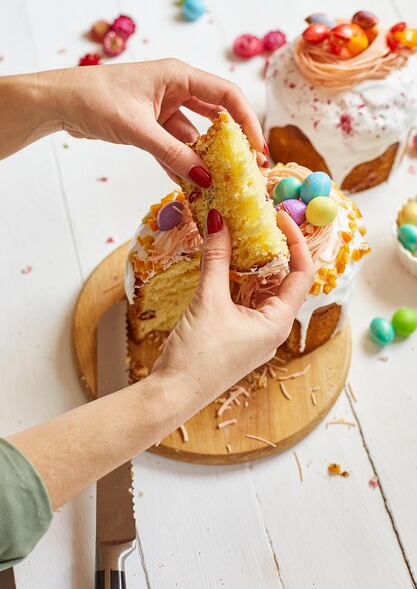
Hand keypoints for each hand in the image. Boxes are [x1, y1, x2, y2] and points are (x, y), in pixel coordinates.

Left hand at [48, 59, 265, 184]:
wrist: (59, 103)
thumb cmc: (94, 99)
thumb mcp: (138, 128)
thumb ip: (172, 154)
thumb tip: (204, 179)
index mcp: (179, 75)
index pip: (227, 96)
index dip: (246, 122)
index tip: (257, 149)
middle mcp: (177, 89)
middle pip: (216, 117)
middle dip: (232, 144)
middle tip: (247, 169)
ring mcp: (165, 109)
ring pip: (196, 137)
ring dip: (206, 159)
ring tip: (221, 184)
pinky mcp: (153, 127)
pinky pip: (176, 148)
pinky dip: (183, 165)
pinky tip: (192, 186)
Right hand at [154, 209, 314, 404]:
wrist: (172, 394)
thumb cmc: (197, 356)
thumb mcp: (208, 302)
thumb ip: (215, 260)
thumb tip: (219, 221)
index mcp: (277, 323)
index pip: (302, 274)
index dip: (297, 242)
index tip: (280, 217)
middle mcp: (271, 328)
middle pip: (282, 280)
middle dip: (270, 249)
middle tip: (256, 221)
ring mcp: (253, 333)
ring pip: (260, 289)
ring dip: (251, 263)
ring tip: (238, 233)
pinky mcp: (235, 335)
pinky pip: (244, 299)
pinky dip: (236, 279)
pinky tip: (223, 261)